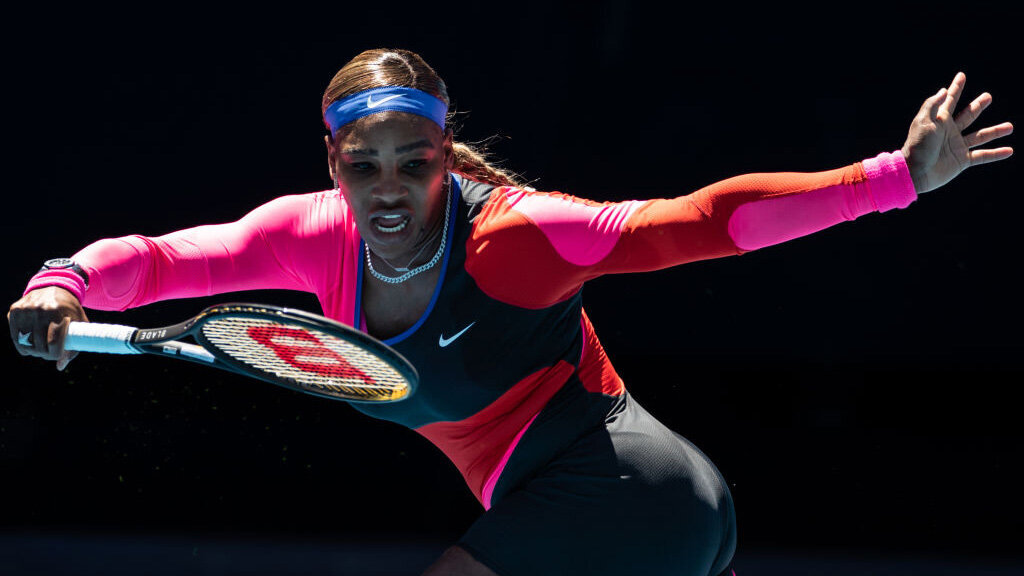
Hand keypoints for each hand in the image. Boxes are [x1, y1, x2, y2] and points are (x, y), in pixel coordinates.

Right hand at [8, 286, 88, 370]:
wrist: (54, 286)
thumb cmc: (69, 309)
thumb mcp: (79, 323)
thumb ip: (74, 345)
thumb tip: (59, 367)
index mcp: (58, 312)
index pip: (54, 342)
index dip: (55, 354)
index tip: (57, 355)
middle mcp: (39, 309)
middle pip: (39, 344)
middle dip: (44, 353)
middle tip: (49, 352)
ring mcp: (25, 309)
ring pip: (25, 342)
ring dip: (33, 350)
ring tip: (40, 349)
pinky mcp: (15, 310)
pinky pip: (15, 336)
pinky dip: (22, 344)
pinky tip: (29, 345)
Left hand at [901, 72, 1013, 193]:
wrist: (915, 172)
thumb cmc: (917, 146)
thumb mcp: (923, 122)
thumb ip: (932, 105)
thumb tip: (944, 90)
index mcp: (940, 120)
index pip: (950, 100)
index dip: (956, 88)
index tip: (961, 75)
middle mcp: (950, 132)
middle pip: (968, 115)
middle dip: (978, 106)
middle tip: (988, 96)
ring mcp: (957, 146)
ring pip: (980, 136)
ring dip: (995, 131)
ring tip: (1010, 126)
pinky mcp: (961, 160)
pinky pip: (982, 156)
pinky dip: (996, 154)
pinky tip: (1009, 151)